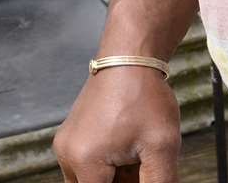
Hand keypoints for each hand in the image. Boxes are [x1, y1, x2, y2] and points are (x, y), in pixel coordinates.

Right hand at [53, 67, 181, 182]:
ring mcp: (66, 144)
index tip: (141, 176)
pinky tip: (132, 154)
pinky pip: (87, 165)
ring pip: (89, 180)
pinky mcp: (71, 136)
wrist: (129, 57)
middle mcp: (67, 154)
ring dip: (114, 179)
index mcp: (84, 160)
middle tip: (142, 168)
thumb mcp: (161, 147)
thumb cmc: (145, 96)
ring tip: (139, 159)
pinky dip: (109, 168)